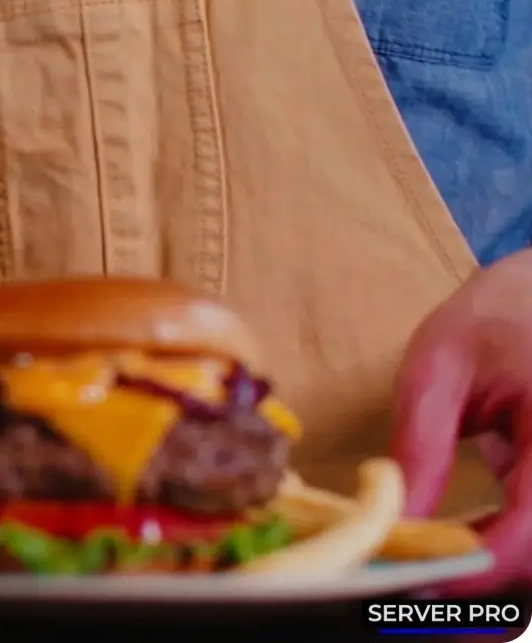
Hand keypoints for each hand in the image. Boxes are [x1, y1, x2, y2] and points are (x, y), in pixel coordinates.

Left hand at [394, 248, 531, 594]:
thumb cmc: (493, 317)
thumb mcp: (438, 369)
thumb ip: (421, 446)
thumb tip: (395, 520)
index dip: (481, 566)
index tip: (423, 580)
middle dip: (487, 590)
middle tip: (417, 588)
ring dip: (500, 580)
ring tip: (434, 570)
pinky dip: (513, 556)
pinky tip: (468, 546)